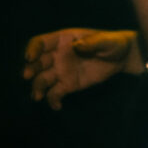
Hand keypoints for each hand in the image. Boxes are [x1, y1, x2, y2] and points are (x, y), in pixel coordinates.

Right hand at [24, 27, 139, 108]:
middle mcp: (57, 55)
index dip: (32, 49)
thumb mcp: (106, 41)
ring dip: (37, 87)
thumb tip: (77, 46)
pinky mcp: (68, 85)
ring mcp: (61, 71)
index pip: (41, 43)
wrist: (121, 58)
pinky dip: (53, 100)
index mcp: (62, 40)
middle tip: (27, 76)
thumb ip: (92, 43)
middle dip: (30, 69)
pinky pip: (55, 93)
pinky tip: (57, 106)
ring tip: (37, 97)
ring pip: (42, 79)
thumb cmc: (112, 43)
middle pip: (37, 62)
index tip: (29, 57)